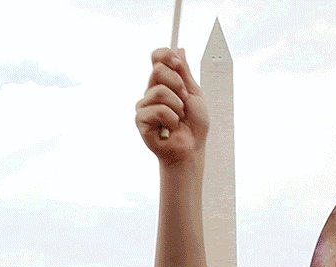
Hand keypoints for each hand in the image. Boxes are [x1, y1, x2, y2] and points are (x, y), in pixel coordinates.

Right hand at [136, 48, 208, 162]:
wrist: (191, 149)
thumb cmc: (194, 125)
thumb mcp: (194, 93)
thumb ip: (184, 72)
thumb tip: (179, 49)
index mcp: (164, 82)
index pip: (157, 57)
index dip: (166, 55)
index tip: (178, 63)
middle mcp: (151, 91)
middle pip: (158, 70)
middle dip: (178, 85)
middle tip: (184, 101)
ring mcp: (144, 105)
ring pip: (159, 91)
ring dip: (176, 106)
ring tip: (178, 119)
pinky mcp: (141, 120)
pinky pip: (157, 110)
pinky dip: (171, 119)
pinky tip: (170, 129)